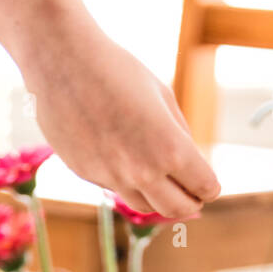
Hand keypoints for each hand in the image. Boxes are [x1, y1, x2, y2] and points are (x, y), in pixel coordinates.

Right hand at [25, 31, 219, 219]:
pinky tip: (125, 159)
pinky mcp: (88, 176)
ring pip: (144, 206)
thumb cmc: (117, 69)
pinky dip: (127, 181)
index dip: (210, 185)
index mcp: (168, 148)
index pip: (203, 186)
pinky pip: (116, 188)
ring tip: (163, 183)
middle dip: (191, 202)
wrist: (63, 62)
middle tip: (194, 195)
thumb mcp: (162, 95)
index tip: (209, 182)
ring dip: (158, 198)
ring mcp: (112, 178)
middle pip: (177, 208)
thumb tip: (189, 162)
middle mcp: (141, 172)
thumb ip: (179, 133)